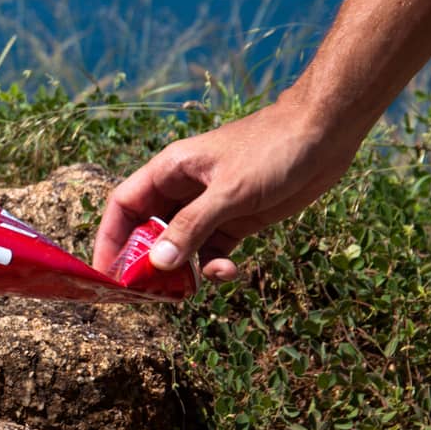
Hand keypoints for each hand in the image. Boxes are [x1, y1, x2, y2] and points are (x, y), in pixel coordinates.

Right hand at [93, 99, 366, 281]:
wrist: (324, 135)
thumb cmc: (272, 150)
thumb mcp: (229, 191)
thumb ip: (192, 227)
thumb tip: (158, 263)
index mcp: (170, 171)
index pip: (125, 206)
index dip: (111, 238)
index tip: (106, 272)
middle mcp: (183, 189)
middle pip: (150, 231)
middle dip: (149, 263)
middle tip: (151, 294)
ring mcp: (210, 206)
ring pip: (182, 246)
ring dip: (185, 270)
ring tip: (193, 291)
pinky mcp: (237, 220)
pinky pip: (213, 250)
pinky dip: (215, 266)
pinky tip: (231, 271)